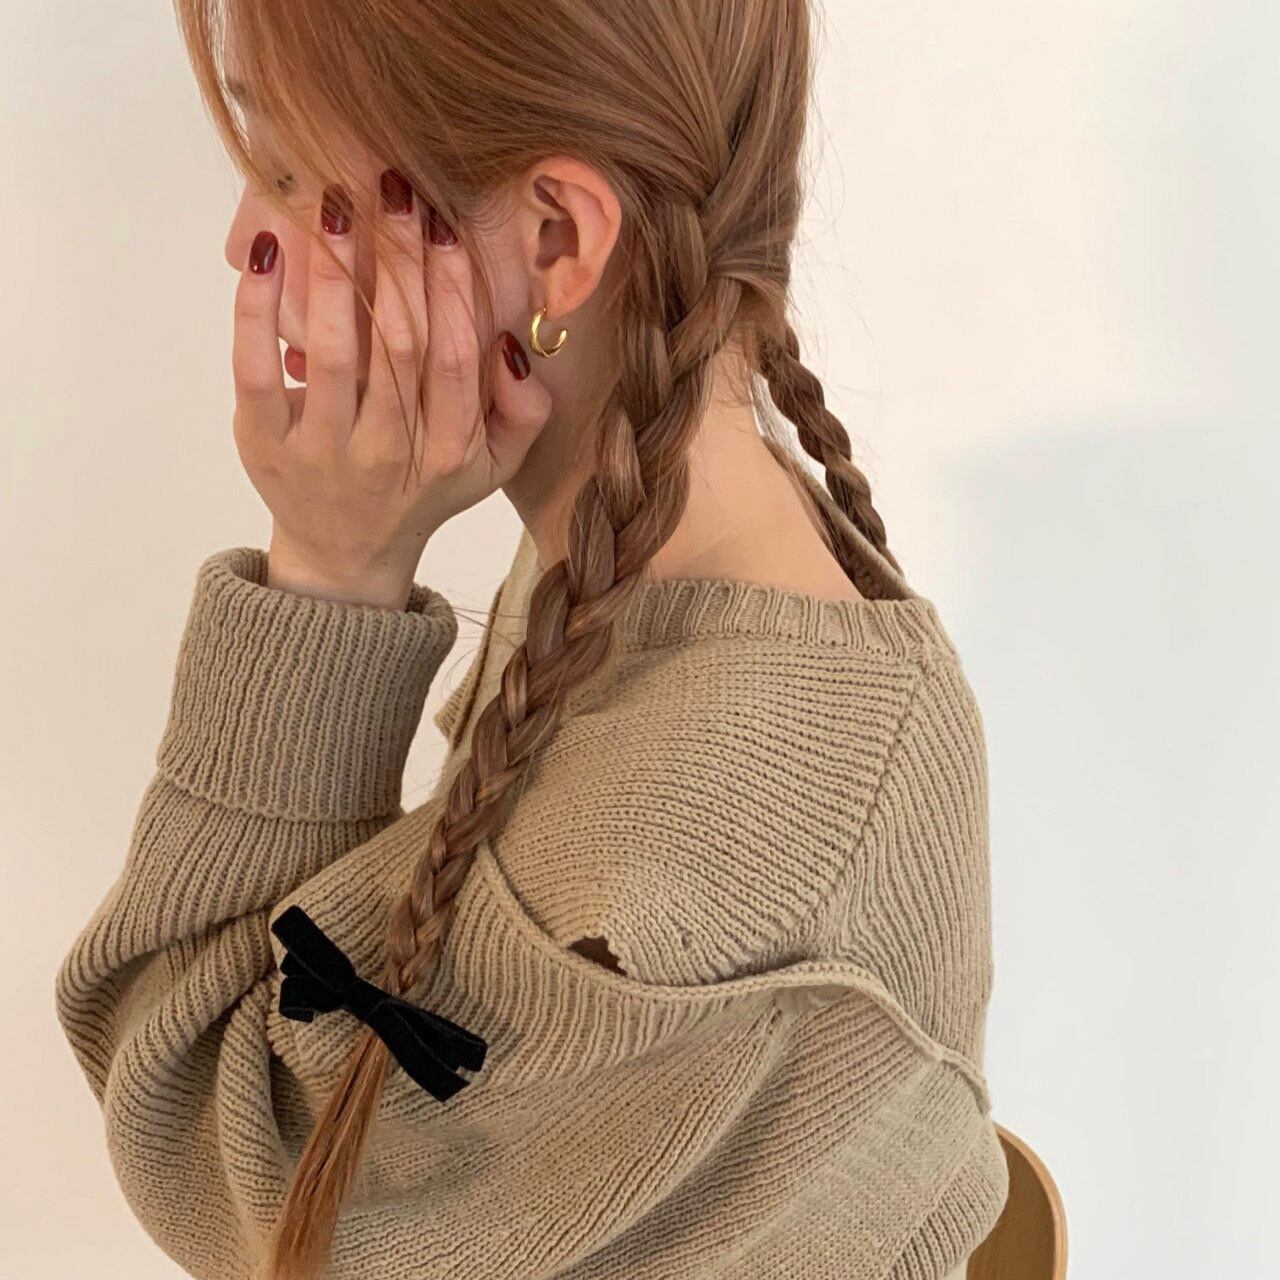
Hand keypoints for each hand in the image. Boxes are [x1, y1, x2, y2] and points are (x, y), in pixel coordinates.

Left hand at [231, 174, 551, 602]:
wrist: (346, 554)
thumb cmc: (422, 491)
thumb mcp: (492, 466)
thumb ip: (524, 411)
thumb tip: (508, 343)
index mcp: (449, 452)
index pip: (454, 357)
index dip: (450, 286)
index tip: (442, 223)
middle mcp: (387, 454)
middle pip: (398, 343)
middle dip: (398, 257)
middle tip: (393, 188)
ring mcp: (322, 451)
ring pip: (333, 350)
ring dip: (336, 269)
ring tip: (336, 204)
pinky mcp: (263, 444)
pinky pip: (255, 369)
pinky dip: (255, 308)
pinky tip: (268, 253)